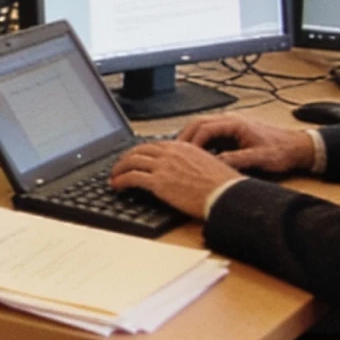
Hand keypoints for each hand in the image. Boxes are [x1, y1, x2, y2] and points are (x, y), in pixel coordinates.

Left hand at [110, 141, 242, 218]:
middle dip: (125, 158)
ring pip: (131, 161)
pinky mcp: (159, 182)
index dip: (139, 152)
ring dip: (119, 169)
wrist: (226, 195)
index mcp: (182, 146)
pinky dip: (121, 180)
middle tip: (118, 167)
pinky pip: (132, 178)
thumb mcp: (206, 164)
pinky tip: (117, 186)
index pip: (152, 145)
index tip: (133, 159)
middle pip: (138, 150)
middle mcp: (170, 152)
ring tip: (113, 177)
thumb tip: (182, 169)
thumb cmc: (223, 185)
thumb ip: (189, 162)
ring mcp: (163, 166)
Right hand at [176, 115, 316, 175]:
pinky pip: (210, 133)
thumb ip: (237, 160)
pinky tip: (196, 154)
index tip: (183, 154)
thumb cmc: (282, 150)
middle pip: (198, 123)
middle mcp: (231, 121)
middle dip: (184, 137)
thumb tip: (216, 163)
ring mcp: (231, 125)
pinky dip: (200, 141)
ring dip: (190, 138)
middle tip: (172, 152)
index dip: (192, 142)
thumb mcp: (260, 158)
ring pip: (202, 126)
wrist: (298, 146)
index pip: (205, 128)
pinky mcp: (233, 132)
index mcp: (236, 124)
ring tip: (179, 153)